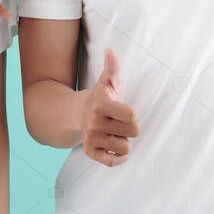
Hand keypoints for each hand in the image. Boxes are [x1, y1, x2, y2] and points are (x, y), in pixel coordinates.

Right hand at [81, 48, 138, 166]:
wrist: (79, 113)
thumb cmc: (101, 97)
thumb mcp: (108, 80)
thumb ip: (112, 66)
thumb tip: (110, 50)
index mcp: (101, 106)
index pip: (132, 115)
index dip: (132, 113)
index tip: (122, 109)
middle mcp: (94, 124)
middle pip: (133, 132)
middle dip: (130, 127)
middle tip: (119, 121)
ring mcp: (92, 139)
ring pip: (126, 148)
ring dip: (124, 141)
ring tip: (114, 132)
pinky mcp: (90, 152)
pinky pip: (113, 162)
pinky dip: (118, 157)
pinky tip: (114, 146)